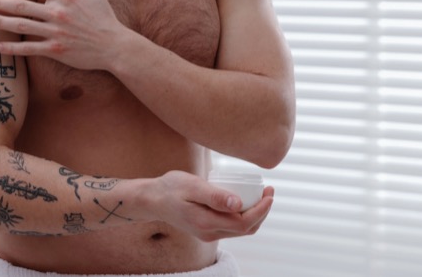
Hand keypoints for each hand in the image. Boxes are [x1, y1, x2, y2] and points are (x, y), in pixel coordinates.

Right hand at [146, 171, 273, 241]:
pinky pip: (231, 226)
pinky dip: (243, 215)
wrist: (152, 199)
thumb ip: (214, 196)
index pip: (244, 223)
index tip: (269, 193)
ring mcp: (208, 233)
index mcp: (207, 223)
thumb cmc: (170, 188)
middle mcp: (209, 233)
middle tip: (269, 190)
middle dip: (262, 212)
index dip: (262, 210)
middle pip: (246, 229)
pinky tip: (244, 200)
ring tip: (261, 194)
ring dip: (255, 214)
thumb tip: (239, 204)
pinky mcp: (206, 229)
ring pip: (240, 229)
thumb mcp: (191, 186)